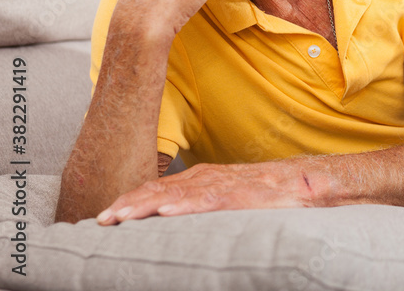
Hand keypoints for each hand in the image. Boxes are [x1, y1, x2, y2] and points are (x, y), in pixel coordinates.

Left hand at [96, 161, 305, 224]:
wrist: (302, 182)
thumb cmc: (265, 195)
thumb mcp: (226, 199)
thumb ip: (201, 206)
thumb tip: (173, 224)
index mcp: (200, 179)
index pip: (156, 189)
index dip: (130, 201)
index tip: (106, 217)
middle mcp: (205, 179)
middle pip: (158, 191)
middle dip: (127, 205)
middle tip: (102, 221)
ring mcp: (220, 186)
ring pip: (175, 195)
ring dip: (144, 207)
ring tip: (121, 218)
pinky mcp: (237, 196)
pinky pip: (206, 201)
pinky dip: (183, 207)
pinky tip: (166, 214)